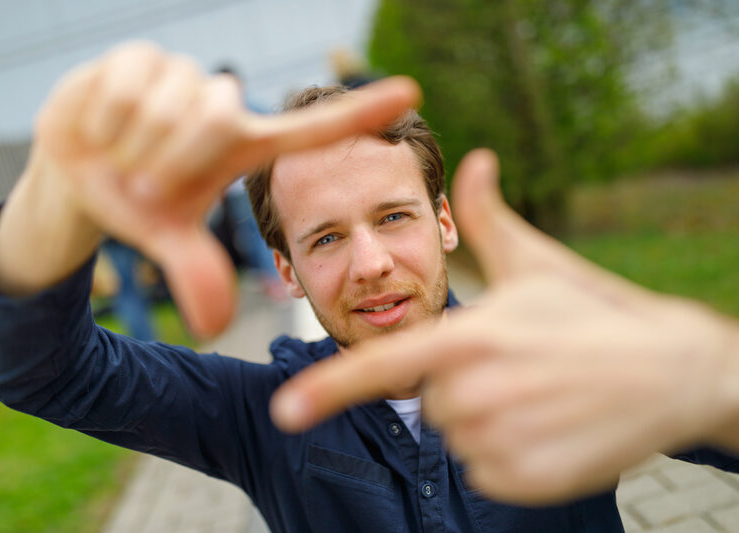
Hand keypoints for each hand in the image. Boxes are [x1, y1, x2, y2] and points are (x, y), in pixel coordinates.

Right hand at [0, 42, 419, 335]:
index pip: (313, 129)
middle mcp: (222, 105)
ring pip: (166, 103)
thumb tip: (212, 327)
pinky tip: (100, 127)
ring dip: (132, 145)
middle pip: (216, 114)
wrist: (77, 175)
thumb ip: (196, 272)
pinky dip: (102, 120)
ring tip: (121, 154)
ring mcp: (181, 75)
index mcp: (244, 147)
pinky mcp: (136, 55)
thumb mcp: (169, 240)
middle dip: (171, 158)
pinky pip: (123, 85)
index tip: (411, 94)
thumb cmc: (138, 204)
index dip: (359, 113)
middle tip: (145, 181)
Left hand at [270, 149, 738, 503]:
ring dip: (488, 421)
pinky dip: (510, 455)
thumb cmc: (592, 313)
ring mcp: (501, 441)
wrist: (670, 371)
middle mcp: (476, 393)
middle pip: (430, 404)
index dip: (327, 390)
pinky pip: (486, 470)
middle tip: (519, 368)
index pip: (383, 368)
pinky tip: (551, 426)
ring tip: (539, 394)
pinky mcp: (524, 479)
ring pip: (459, 438)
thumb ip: (488, 219)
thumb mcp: (535, 264)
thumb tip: (475, 158)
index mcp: (468, 338)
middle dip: (462, 388)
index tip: (285, 412)